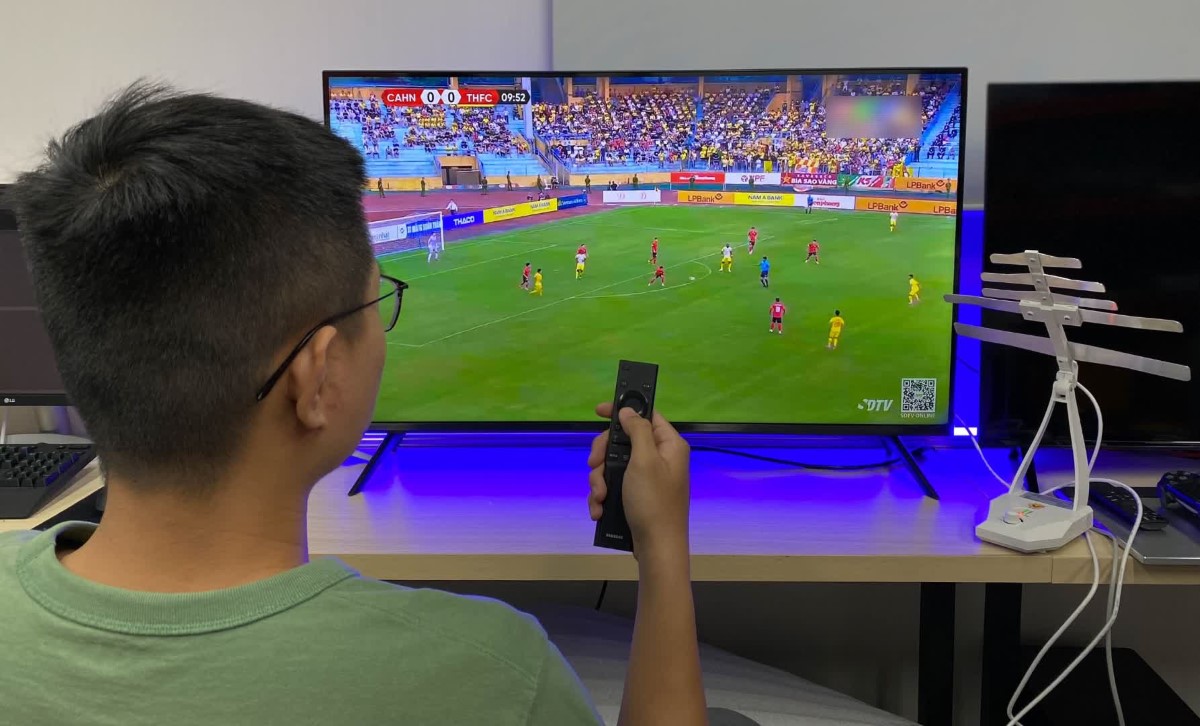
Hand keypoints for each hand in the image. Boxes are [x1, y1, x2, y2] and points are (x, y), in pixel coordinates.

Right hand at [588, 403, 690, 559]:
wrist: (657, 548)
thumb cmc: (653, 502)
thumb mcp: (645, 461)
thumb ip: (637, 430)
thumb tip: (628, 411)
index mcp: (668, 445)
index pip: (646, 415)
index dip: (622, 411)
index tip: (598, 412)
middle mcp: (659, 458)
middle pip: (622, 441)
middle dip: (603, 455)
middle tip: (594, 465)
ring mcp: (647, 478)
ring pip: (613, 465)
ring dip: (600, 480)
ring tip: (599, 497)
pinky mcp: (636, 495)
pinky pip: (614, 485)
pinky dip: (603, 495)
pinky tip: (599, 508)